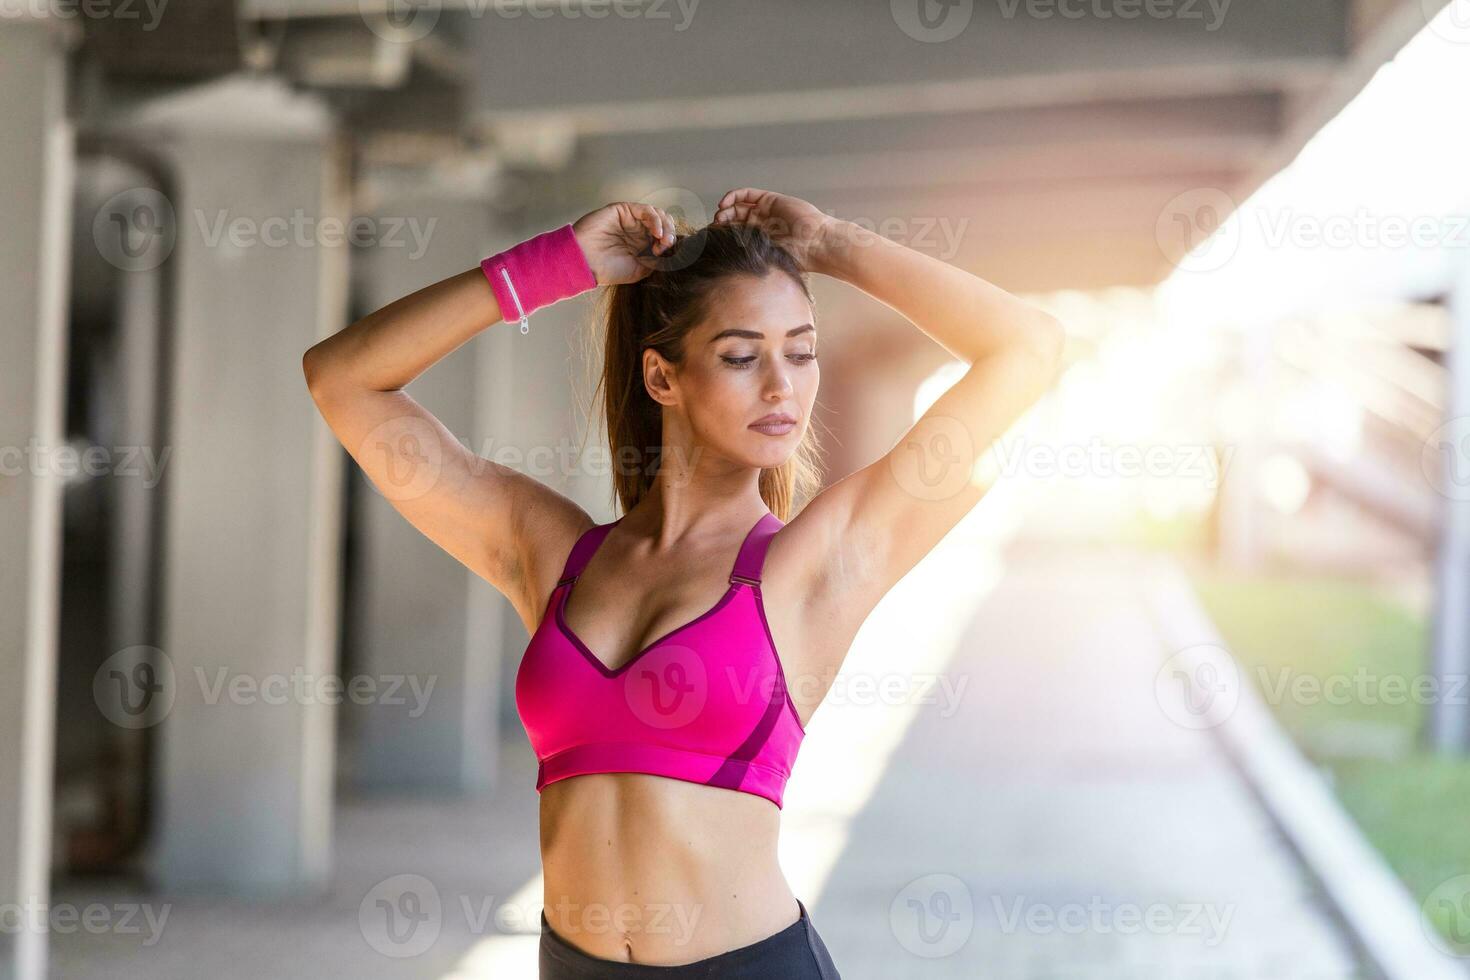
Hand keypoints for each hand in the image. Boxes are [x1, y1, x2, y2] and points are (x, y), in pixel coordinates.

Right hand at [571, 202, 679, 285]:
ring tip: (663, 240)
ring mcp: (631, 220)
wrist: (585, 262)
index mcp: (642, 245)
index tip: (669, 255)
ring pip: (658, 214)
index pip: (665, 238)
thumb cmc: (609, 270)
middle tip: (667, 246)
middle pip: (664, 224)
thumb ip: (657, 260)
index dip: (671, 244)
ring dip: (665, 226)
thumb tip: (674, 254)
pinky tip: (657, 232)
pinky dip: (655, 219)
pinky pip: (646, 210)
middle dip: (670, 234)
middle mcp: (638, 230)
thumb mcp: (640, 270)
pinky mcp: (624, 210)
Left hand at [712, 188, 836, 272]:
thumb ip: (751, 258)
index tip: (711, 242)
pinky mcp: (770, 200)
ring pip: (738, 206)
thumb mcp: (768, 260)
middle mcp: (762, 225)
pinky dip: (734, 196)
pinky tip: (725, 204)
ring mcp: (766, 211)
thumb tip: (725, 267)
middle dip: (722, 223)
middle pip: (734, 220)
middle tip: (714, 229)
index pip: (735, 235)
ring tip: (719, 217)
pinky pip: (748, 195)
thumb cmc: (798, 259)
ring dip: (726, 210)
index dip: (722, 236)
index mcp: (760, 241)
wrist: (816, 244)